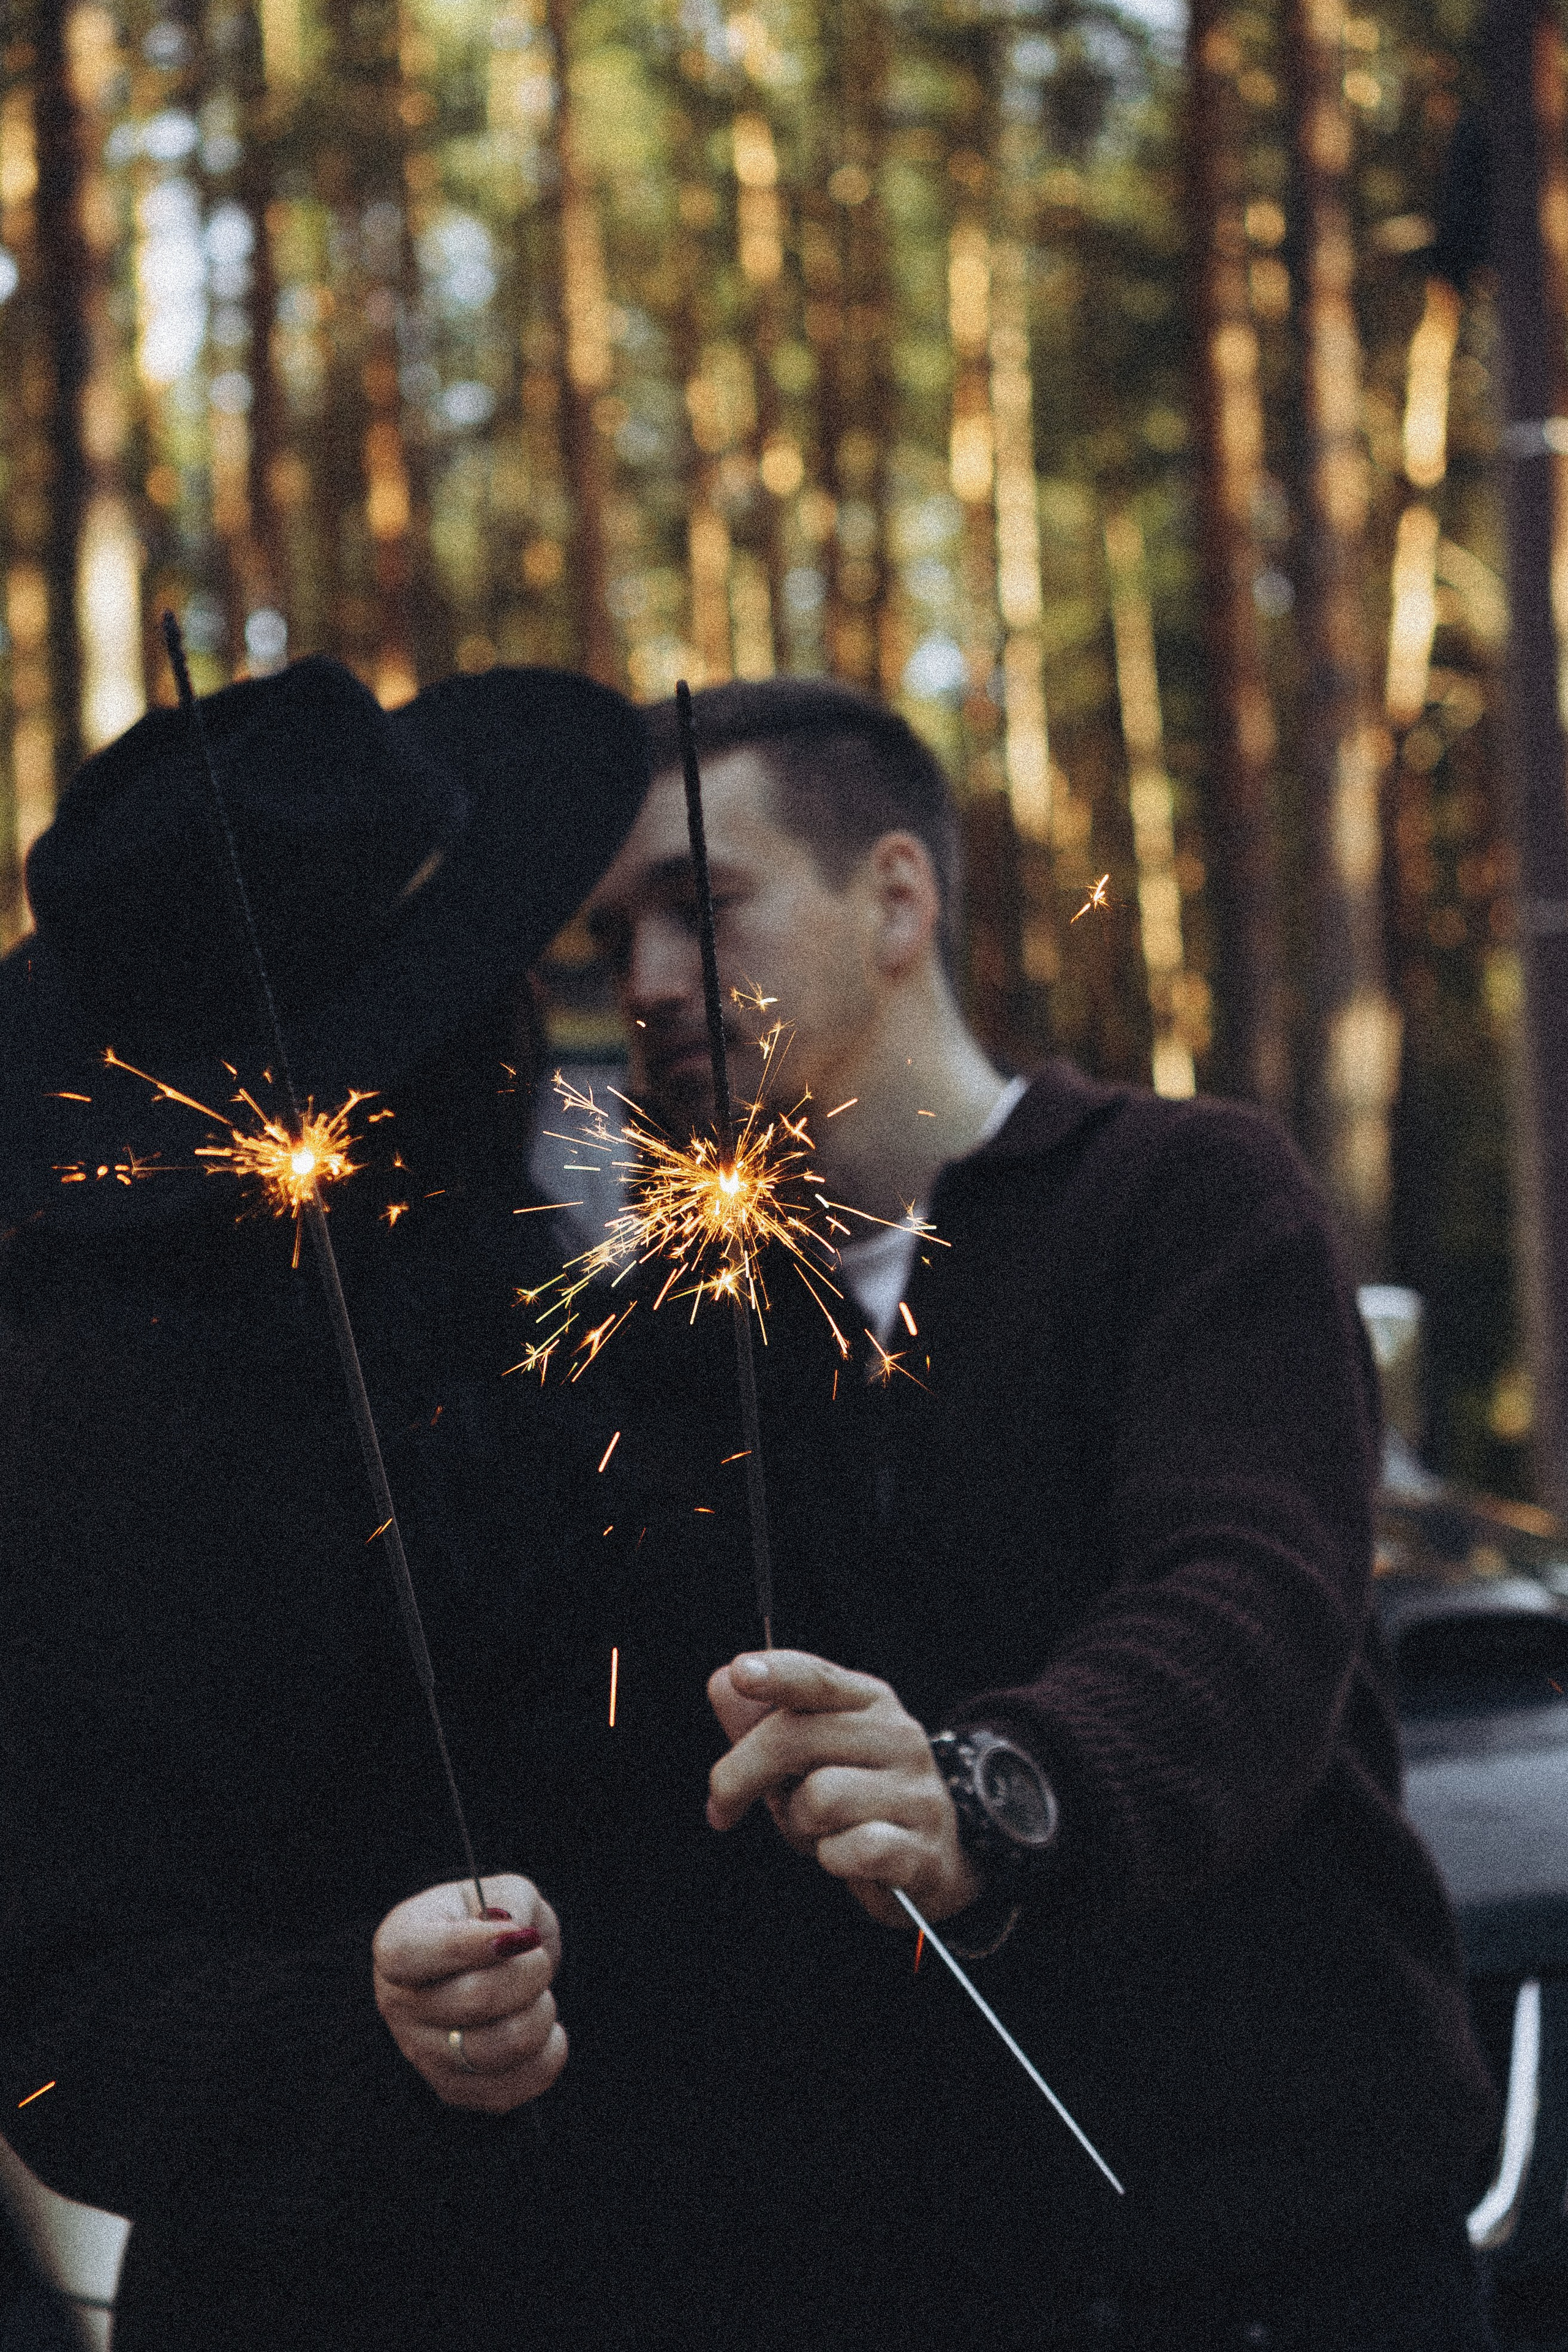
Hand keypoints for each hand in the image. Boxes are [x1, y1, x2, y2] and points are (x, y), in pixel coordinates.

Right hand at [372, 1874, 565, 2113]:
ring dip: (541, 2015)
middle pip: (474, 2000)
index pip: (411, 1955)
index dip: (468, 1946)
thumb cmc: (489, 1923)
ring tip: (540, 1996)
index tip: (516, 1935)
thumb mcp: (499, 1891)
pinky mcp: (452, 2088)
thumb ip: (509, 1902)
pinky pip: (510, 2087)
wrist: (482, 1969)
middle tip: (539, 1958)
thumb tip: (516, 1936)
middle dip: (529, 1973)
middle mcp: (398, 2002)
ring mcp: (421, 2052)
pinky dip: (546, 2057)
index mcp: (397, 1943)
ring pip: (498, 2047)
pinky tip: (546, 2032)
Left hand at [706, 1650, 983, 1929]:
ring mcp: (915, 1791)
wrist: (930, 1857)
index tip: (741, 1674)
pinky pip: (852, 1849)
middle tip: (722, 1807)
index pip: (817, 1679)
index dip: (778, 1673)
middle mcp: (897, 1735)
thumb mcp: (806, 1756)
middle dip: (741, 1777)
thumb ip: (763, 1722)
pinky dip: (833, 1859)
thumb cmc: (855, 1798)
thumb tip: (721, 1683)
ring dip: (798, 1825)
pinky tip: (844, 1856)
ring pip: (820, 1798)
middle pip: (795, 1740)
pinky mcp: (920, 1847)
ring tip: (815, 1830)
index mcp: (867, 1701)